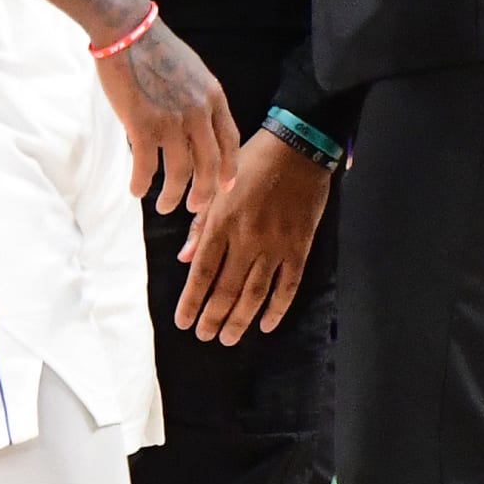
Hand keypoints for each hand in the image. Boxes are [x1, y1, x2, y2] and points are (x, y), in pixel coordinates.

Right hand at [94, 16, 239, 214]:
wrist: (127, 32)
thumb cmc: (154, 47)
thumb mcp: (191, 71)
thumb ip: (197, 99)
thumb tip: (192, 127)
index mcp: (213, 97)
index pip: (229, 141)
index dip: (229, 168)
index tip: (225, 186)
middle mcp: (198, 113)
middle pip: (209, 164)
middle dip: (203, 192)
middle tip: (194, 207)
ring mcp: (172, 121)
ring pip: (180, 172)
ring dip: (171, 195)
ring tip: (164, 205)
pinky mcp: (143, 126)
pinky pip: (146, 167)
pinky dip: (141, 184)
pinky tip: (136, 190)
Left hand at [175, 129, 332, 345]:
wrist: (298, 146)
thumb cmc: (253, 161)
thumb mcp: (219, 186)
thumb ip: (201, 224)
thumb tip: (185, 259)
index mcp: (223, 222)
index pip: (202, 271)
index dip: (192, 300)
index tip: (183, 322)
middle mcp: (247, 238)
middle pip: (227, 288)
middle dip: (213, 317)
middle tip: (205, 337)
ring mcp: (276, 244)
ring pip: (255, 292)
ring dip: (240, 319)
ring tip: (228, 338)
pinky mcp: (299, 246)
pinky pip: (288, 284)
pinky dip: (278, 307)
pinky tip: (266, 324)